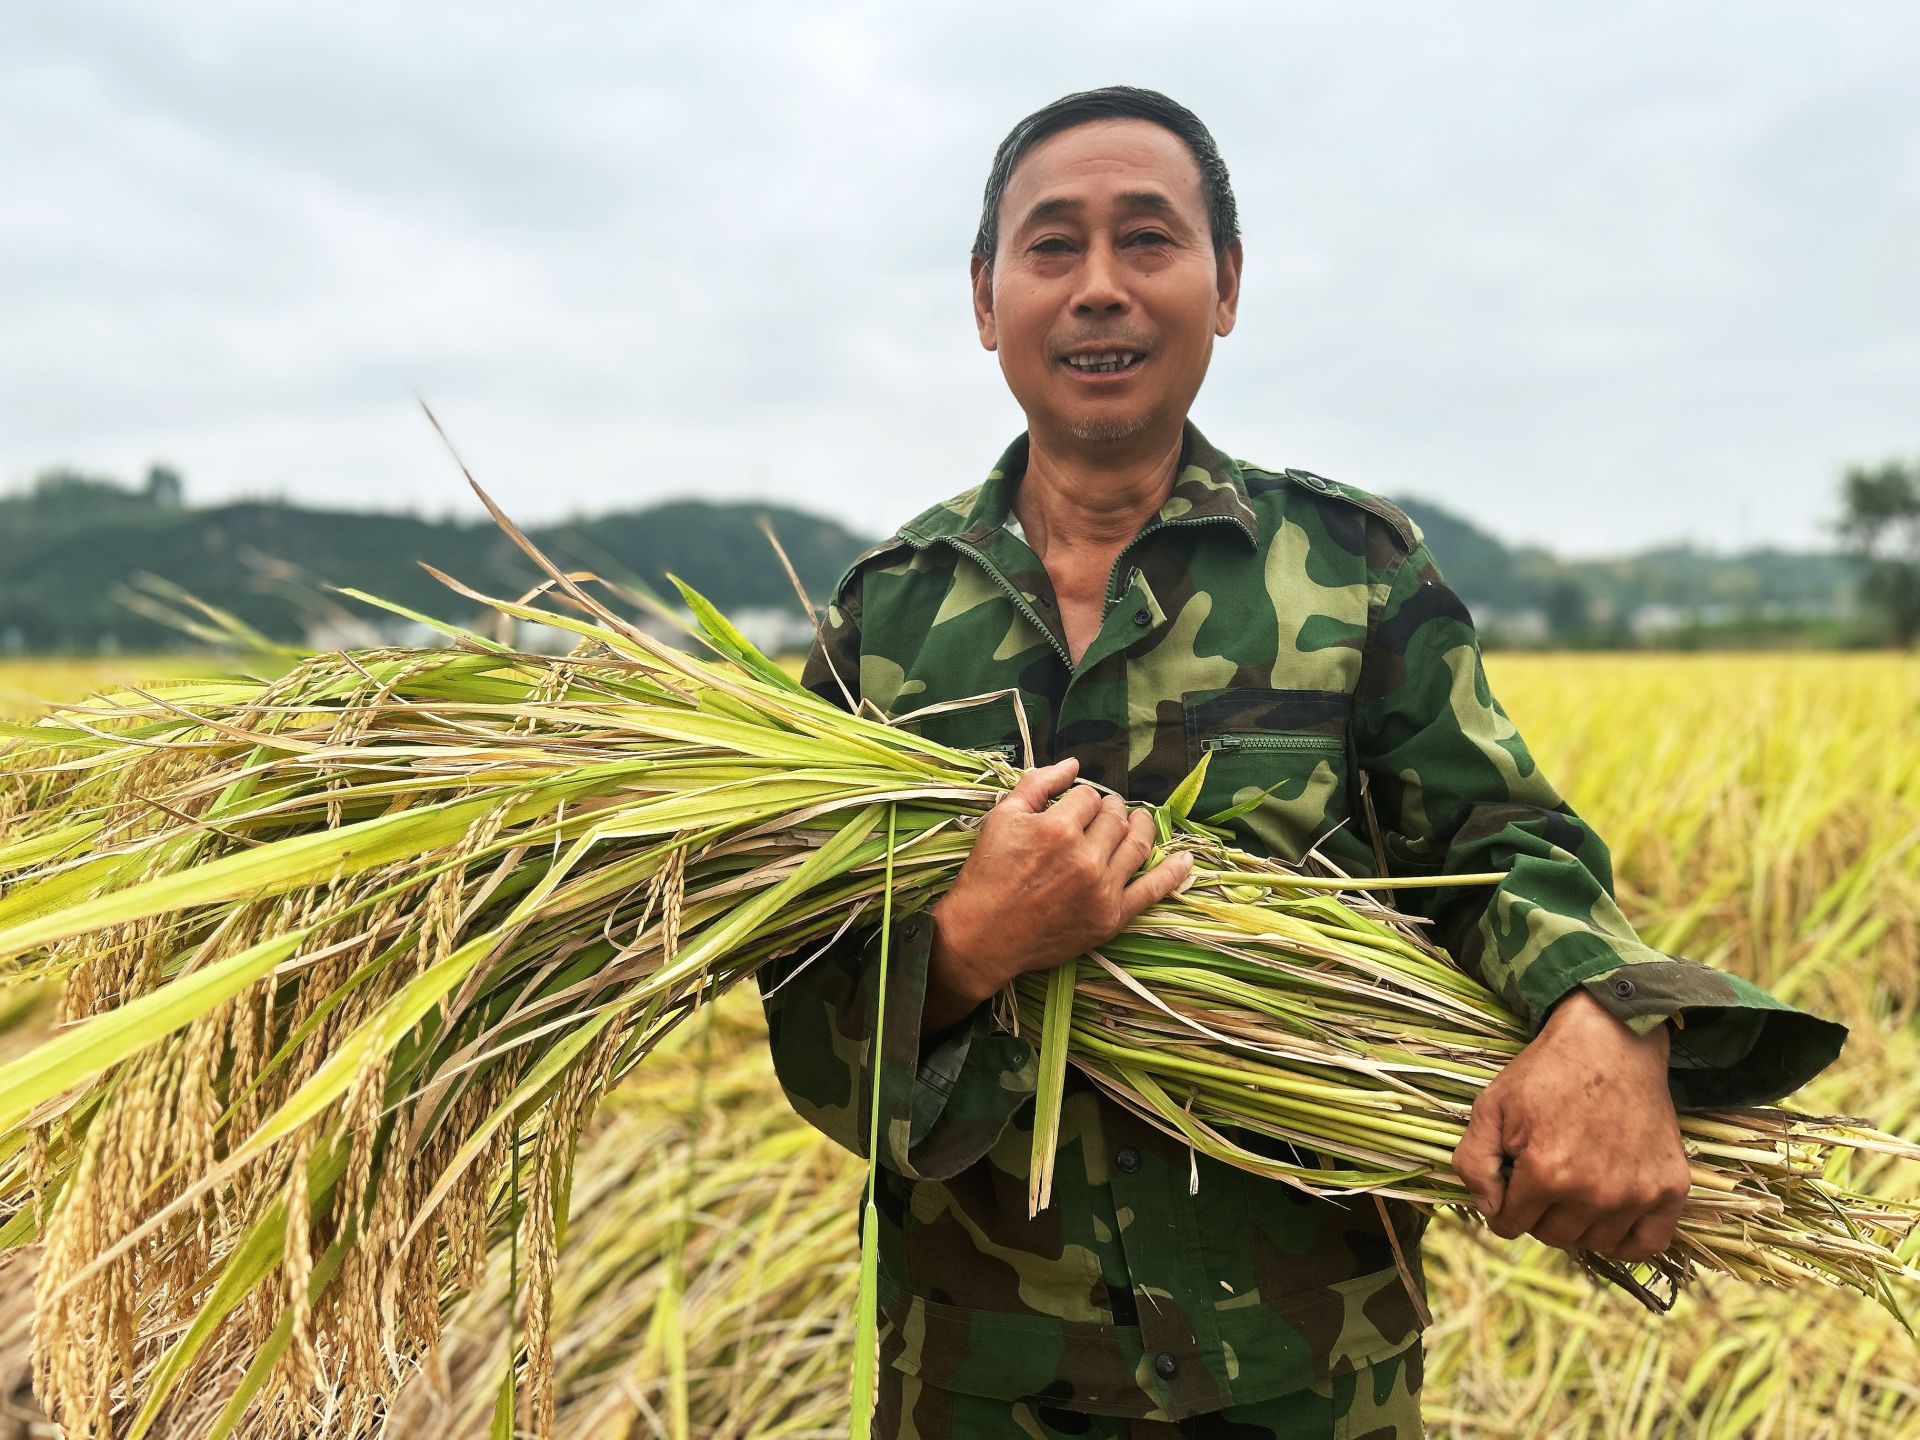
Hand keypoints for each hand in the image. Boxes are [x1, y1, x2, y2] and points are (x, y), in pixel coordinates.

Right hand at [919, 756, 1191, 1036]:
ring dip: (1143, 827)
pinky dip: (1173, 874)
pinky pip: (1151, 891)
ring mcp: (1102, 888)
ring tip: (1141, 820)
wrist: (982, 936)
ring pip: (1137, 845)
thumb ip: (1038, 784)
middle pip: (1115, 818)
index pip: (1088, 798)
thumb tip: (1074, 764)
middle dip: (1113, 809)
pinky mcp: (1110, 917)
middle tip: (1108, 811)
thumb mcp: (1002, 818)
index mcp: (1058, 827)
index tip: (1074, 808)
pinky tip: (1184, 860)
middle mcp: (1086, 856)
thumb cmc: (987, 874)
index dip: (1082, 799)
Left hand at [1450, 988, 1689, 1263]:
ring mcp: (1636, 1194)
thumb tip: (1490, 1210)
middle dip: (1537, 1211)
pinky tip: (1608, 1215)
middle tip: (1544, 1174)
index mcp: (1546, 1173)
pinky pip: (1645, 1245)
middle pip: (1550, 1236)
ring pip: (1592, 1242)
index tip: (1511, 1179)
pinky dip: (1624, 1240)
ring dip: (1577, 1222)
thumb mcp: (1490, 1107)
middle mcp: (1594, 1193)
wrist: (1612, 1042)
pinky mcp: (1670, 1190)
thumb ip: (1473, 1163)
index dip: (1502, 1203)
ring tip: (1575, 1182)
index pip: (1509, 1224)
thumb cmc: (1547, 1073)